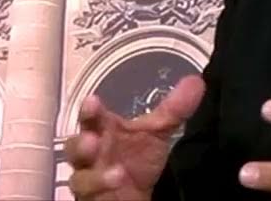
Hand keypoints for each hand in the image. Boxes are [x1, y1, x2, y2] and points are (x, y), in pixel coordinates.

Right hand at [66, 75, 204, 200]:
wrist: (135, 194)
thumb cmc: (138, 157)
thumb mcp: (157, 132)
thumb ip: (174, 109)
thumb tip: (196, 81)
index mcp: (102, 131)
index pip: (90, 118)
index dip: (89, 110)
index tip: (93, 101)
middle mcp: (90, 155)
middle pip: (74, 148)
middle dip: (80, 144)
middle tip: (91, 139)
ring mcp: (89, 180)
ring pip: (79, 179)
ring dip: (94, 176)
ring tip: (117, 172)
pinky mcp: (92, 199)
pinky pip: (88, 197)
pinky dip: (102, 190)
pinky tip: (118, 183)